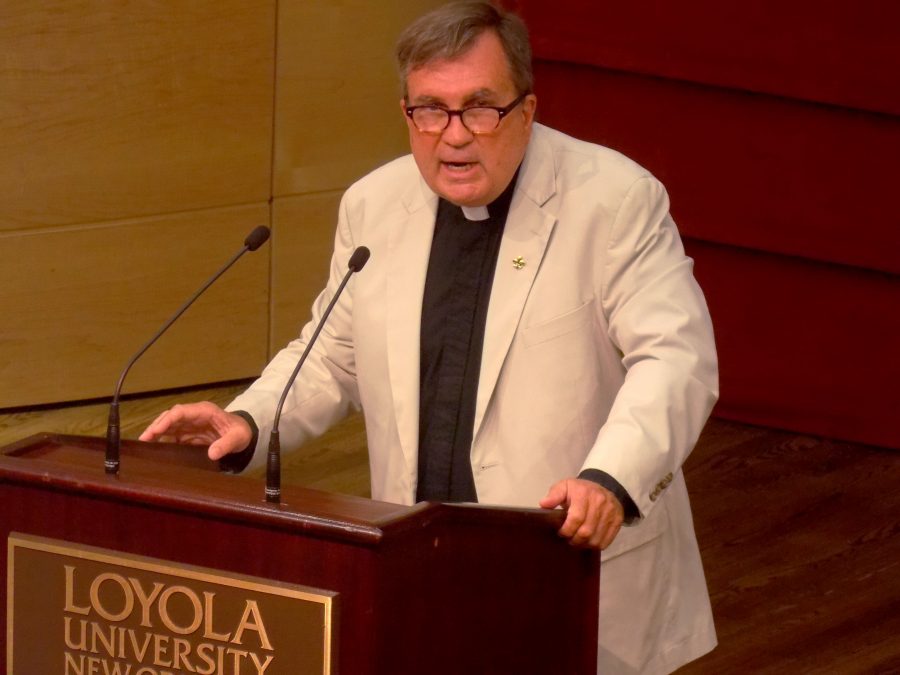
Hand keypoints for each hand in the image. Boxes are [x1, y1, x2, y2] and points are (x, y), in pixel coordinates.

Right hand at [138, 401, 252, 460]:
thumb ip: (226, 444)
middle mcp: (194, 415)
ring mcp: (190, 424)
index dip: (167, 420)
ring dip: (156, 434)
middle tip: (143, 440)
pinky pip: (172, 436)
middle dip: (156, 427)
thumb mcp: (238, 437)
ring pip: (168, 426)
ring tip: (144, 445)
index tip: (156, 431)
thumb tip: (212, 454)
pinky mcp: (188, 434)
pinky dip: (163, 441)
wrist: (243, 434)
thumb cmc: (240, 431)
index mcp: (204, 411)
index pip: (181, 412)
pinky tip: (155, 450)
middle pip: (170, 417)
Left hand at [539, 478, 623, 549]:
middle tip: (569, 540)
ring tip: (578, 541)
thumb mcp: (565, 486)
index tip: (561, 532)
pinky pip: (607, 541)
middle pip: (586, 531)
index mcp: (583, 494)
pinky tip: (589, 541)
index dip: (567, 530)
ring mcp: (610, 512)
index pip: (576, 518)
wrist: (604, 485)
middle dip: (575, 540)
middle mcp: (599, 502)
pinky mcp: (618, 520)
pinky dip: (596, 545)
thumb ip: (554, 495)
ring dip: (585, 544)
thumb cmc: (580, 490)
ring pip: (596, 539)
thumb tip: (543, 504)